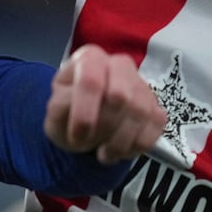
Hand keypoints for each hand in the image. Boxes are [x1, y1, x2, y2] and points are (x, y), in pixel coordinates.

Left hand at [45, 45, 165, 163]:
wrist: (84, 125)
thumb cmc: (68, 112)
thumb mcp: (55, 110)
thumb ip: (63, 105)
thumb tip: (81, 110)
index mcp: (90, 59)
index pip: (91, 81)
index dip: (84, 114)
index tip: (76, 136)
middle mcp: (119, 65)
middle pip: (121, 97)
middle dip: (104, 127)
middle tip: (89, 143)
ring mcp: (142, 85)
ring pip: (141, 114)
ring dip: (119, 142)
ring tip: (103, 153)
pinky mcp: (156, 108)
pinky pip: (155, 128)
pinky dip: (135, 146)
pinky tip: (119, 151)